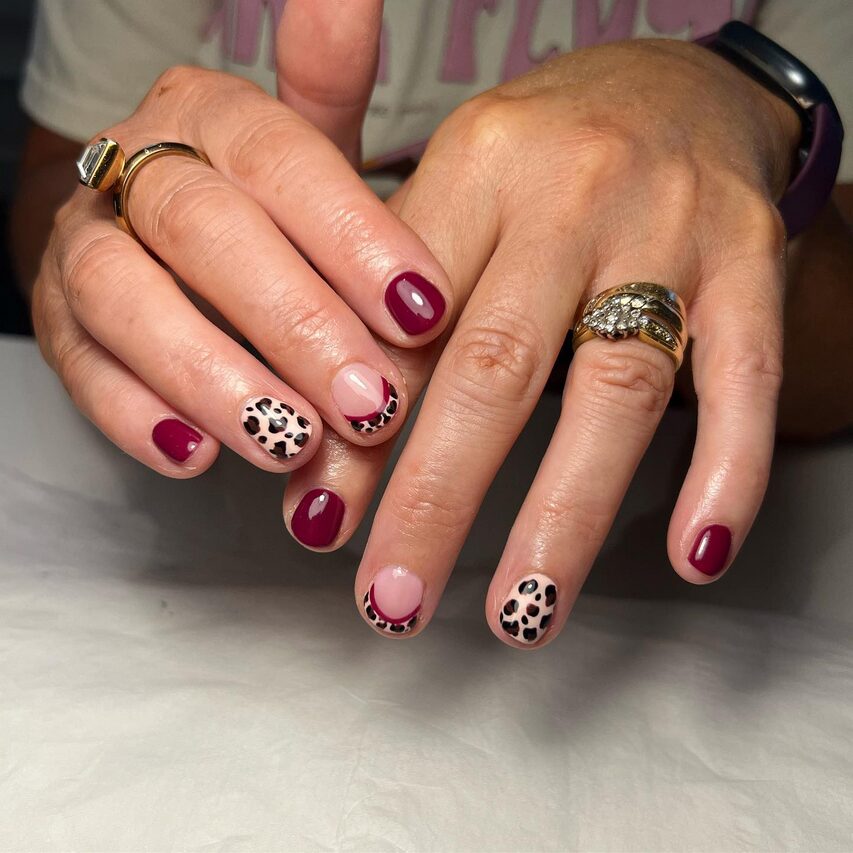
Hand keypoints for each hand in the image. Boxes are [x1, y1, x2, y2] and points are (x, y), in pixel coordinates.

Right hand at [30, 0, 449, 474]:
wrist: (168, 240)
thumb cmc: (267, 205)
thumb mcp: (310, 149)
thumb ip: (329, 89)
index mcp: (208, 116)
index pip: (280, 159)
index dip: (352, 237)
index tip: (423, 311)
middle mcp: (136, 169)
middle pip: (204, 232)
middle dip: (294, 323)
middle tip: (371, 402)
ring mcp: (86, 249)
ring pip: (128, 300)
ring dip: (214, 378)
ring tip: (293, 442)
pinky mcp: (61, 327)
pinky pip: (82, 370)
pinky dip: (137, 416)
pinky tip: (197, 457)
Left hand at [284, 38, 800, 642]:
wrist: (674, 85)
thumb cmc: (540, 157)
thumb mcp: (450, 199)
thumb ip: (387, 314)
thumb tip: (323, 460)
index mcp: (478, 168)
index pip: (403, 321)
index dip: (357, 434)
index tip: (323, 529)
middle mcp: (572, 196)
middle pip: (496, 368)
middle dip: (438, 499)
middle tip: (396, 601)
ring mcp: (672, 231)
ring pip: (614, 391)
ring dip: (565, 518)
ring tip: (522, 615)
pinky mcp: (751, 265)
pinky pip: (746, 378)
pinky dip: (725, 471)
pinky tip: (694, 552)